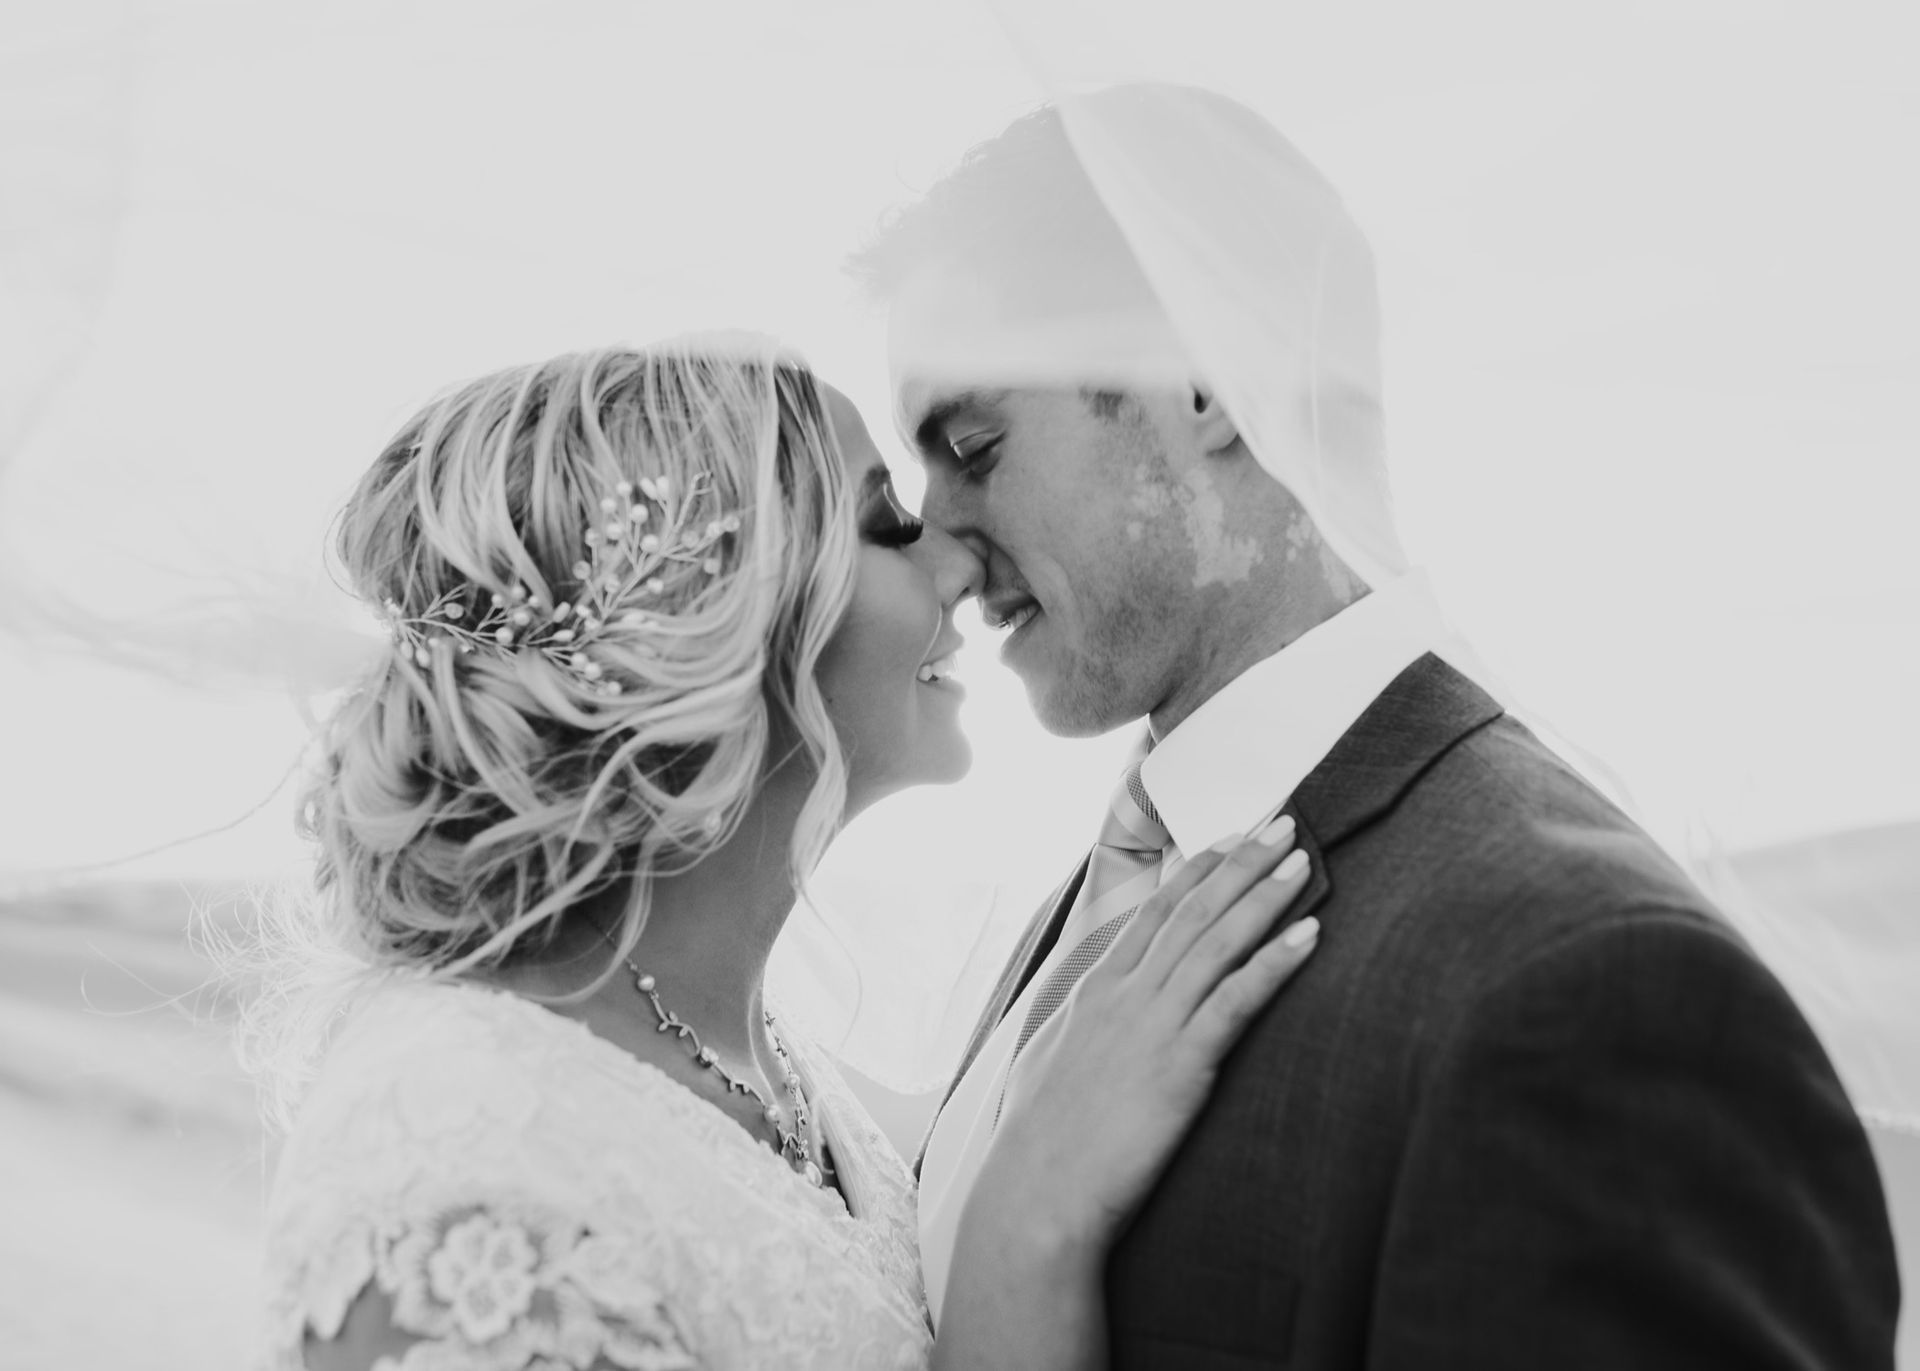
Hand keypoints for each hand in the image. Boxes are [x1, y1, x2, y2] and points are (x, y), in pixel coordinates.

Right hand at [968, 820, 1317, 1259]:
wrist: (1036, 1196)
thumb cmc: (1042, 1145)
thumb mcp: (1052, 1064)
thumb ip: (1082, 1029)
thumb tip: (1092, 1016)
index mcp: (1097, 992)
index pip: (1154, 912)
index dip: (1198, 872)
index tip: (1232, 839)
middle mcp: (1125, 996)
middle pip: (1193, 912)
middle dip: (1243, 863)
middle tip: (1284, 822)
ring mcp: (1152, 1026)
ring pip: (1217, 943)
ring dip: (1265, 896)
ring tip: (1303, 861)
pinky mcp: (1180, 1065)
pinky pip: (1236, 1002)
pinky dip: (1274, 964)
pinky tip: (1310, 935)